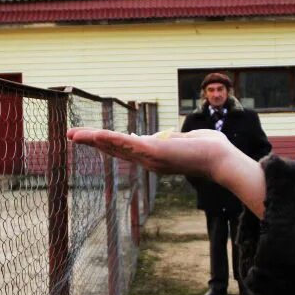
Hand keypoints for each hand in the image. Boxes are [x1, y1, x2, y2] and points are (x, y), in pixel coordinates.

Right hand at [66, 128, 266, 216]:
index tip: (91, 137)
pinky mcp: (155, 152)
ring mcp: (150, 157)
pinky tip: (96, 135)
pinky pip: (128, 143)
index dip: (106, 143)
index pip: (125, 148)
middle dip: (92, 142)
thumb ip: (172, 139)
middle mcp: (148, 160)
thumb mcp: (185, 141)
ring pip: (116, 146)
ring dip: (94, 139)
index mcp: (154, 157)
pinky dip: (110, 139)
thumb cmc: (210, 149)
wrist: (222, 160)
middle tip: (71, 136)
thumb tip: (166, 137)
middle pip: (114, 149)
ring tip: (75, 135)